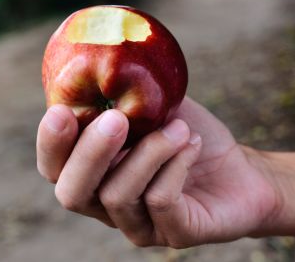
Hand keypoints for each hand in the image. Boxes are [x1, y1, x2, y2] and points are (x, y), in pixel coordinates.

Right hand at [36, 97, 279, 247]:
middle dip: (90, 153)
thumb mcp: (158, 106)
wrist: (243, 170)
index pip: (55, 169)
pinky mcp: (175, 233)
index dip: (51, 144)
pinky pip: (160, 201)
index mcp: (96, 174)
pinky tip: (193, 144)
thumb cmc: (192, 136)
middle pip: (72, 193)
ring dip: (150, 151)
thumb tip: (104, 60)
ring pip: (118, 195)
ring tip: (180, 128)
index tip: (61, 111)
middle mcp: (108, 206)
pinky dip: (175, 165)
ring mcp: (140, 225)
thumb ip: (127, 92)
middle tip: (116, 118)